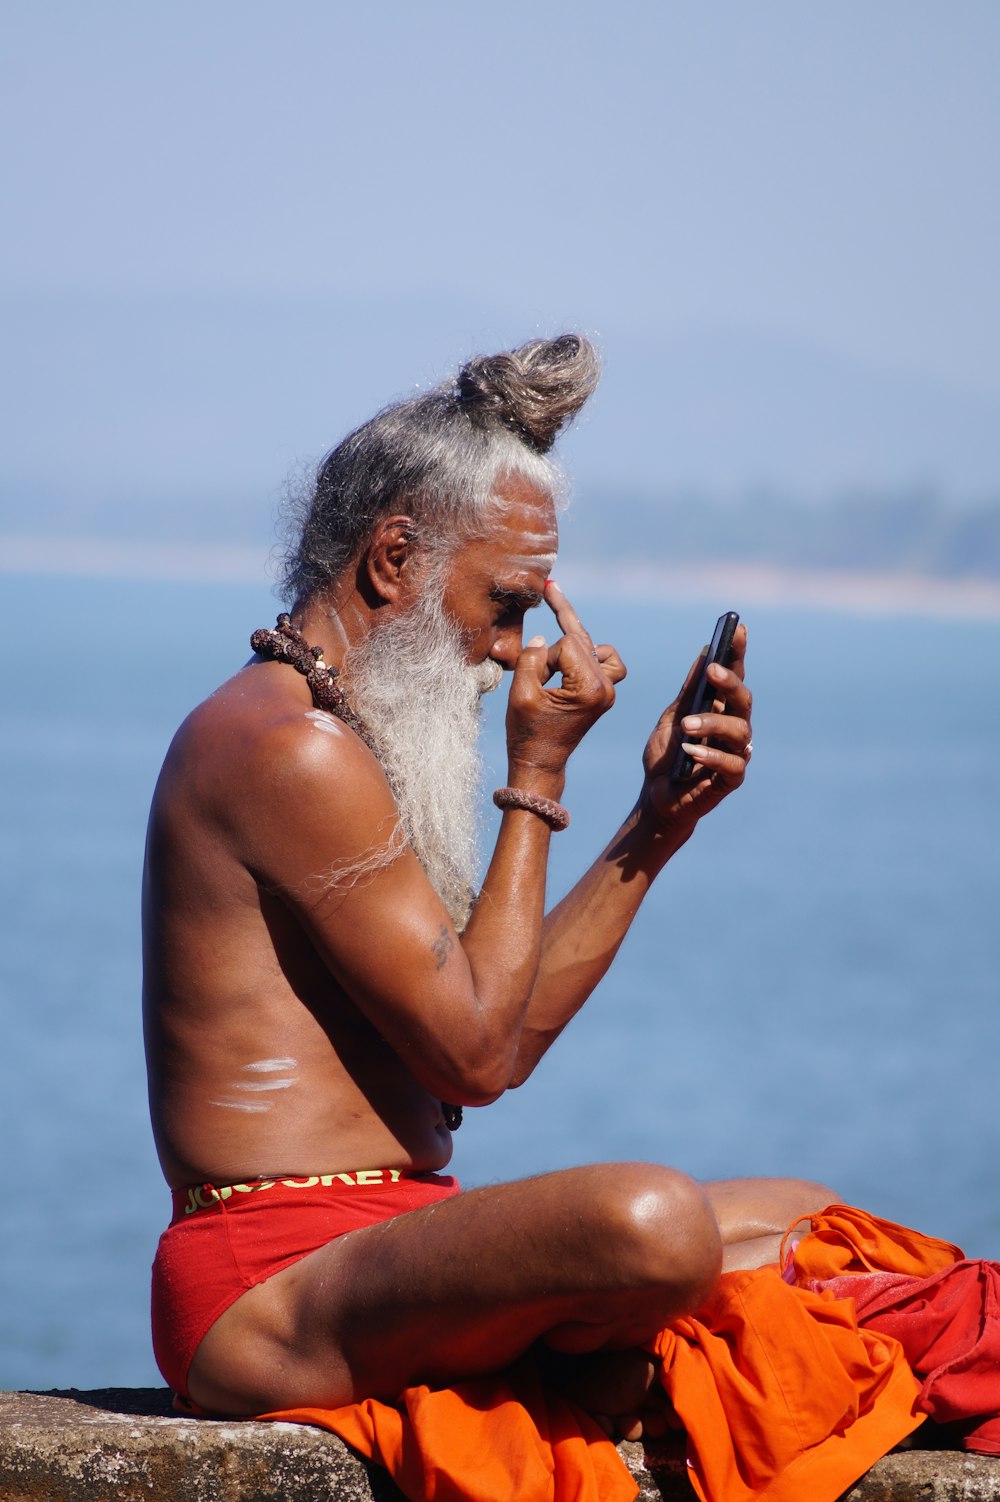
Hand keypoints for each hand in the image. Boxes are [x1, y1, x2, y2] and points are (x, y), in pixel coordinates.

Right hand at [504, 582, 626, 777]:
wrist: (539, 764)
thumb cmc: (527, 733)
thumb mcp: (520, 693)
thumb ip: (531, 659)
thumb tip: (544, 638)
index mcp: (589, 688)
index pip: (568, 644)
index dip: (544, 655)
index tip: (533, 676)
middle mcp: (605, 688)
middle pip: (582, 641)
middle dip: (559, 628)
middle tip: (551, 585)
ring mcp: (607, 692)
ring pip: (598, 648)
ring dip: (576, 641)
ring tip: (557, 627)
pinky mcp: (603, 694)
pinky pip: (609, 663)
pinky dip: (592, 655)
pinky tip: (574, 654)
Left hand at [641, 624, 752, 831]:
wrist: (657, 796)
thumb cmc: (666, 756)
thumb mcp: (672, 717)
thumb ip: (689, 691)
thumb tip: (704, 654)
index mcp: (720, 709)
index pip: (734, 677)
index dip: (738, 653)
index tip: (737, 628)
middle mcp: (733, 727)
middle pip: (743, 699)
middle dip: (729, 682)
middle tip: (712, 671)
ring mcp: (736, 753)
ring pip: (739, 730)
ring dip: (712, 723)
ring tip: (686, 726)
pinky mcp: (732, 778)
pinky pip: (732, 763)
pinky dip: (711, 755)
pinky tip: (690, 752)